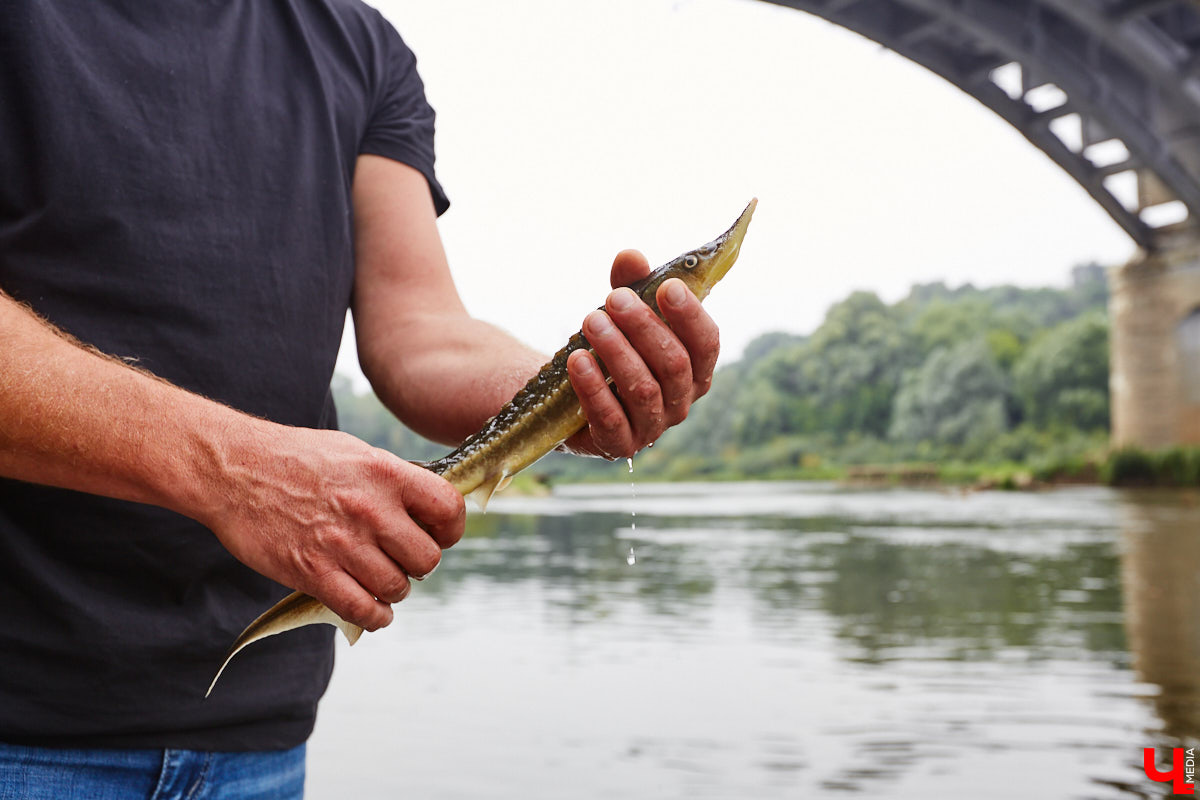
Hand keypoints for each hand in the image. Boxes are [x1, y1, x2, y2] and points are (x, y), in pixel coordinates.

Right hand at [204, 423, 464, 630]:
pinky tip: (372, 608)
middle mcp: (370, 510)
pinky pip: (362, 610)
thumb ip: (394, 479)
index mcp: (386, 474)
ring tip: (380, 578)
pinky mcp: (312, 572)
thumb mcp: (355, 452)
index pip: (448, 510)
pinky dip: (374, 616)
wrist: (234, 470)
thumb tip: (428, 506)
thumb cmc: (296, 458)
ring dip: (393, 589)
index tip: (438, 534)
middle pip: (427, 558)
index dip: (450, 529)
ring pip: (397, 588)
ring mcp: (342, 544)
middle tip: (401, 558)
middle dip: (419, 564)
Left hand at [562, 249, 719, 458]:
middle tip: (613, 299)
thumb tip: (630, 257)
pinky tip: (577, 360)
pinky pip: (611, 420)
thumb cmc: (613, 348)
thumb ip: (631, 285)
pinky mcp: (618, 446)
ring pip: (644, 390)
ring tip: (591, 321)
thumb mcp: (622, 313)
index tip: (667, 287)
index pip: (707, 344)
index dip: (690, 316)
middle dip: (645, 328)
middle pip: (674, 365)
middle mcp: (681, 402)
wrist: (574, 396)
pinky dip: (594, 389)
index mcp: (695, 370)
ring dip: (617, 352)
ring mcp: (652, 428)